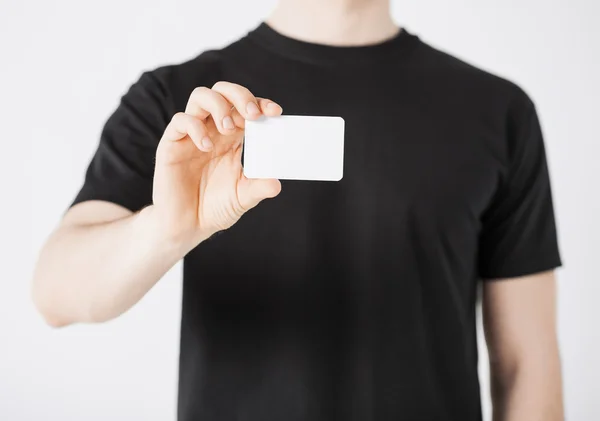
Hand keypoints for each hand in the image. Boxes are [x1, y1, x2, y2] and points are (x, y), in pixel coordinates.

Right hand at [151, 82, 282, 248]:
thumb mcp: (242, 198)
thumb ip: (258, 188)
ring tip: (229, 129)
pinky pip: (180, 121)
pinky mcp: (172, 145)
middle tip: (252, 115)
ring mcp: (191, 135)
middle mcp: (212, 131)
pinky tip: (206, 147)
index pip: (246, 108)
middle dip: (240, 96)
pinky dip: (195, 127)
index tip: (275, 112)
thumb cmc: (214, 209)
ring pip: (200, 96)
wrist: (186, 227)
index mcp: (232, 139)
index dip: (260, 103)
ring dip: (219, 106)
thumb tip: (277, 183)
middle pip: (223, 91)